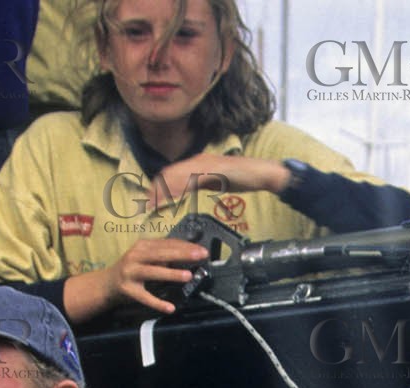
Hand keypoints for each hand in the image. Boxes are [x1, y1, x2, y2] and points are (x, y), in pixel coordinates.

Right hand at [102, 237, 210, 313]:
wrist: (107, 284)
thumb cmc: (132, 269)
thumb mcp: (146, 257)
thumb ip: (163, 255)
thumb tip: (189, 254)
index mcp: (142, 246)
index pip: (167, 243)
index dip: (185, 246)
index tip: (201, 250)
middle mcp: (135, 256)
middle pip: (161, 254)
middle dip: (182, 254)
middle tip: (200, 255)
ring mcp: (130, 273)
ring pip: (152, 272)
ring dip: (171, 274)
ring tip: (188, 276)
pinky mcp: (128, 290)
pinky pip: (145, 297)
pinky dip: (157, 303)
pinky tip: (170, 307)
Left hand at [147, 154, 288, 211]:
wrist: (262, 173)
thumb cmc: (242, 178)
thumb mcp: (216, 182)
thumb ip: (200, 185)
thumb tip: (186, 194)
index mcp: (197, 163)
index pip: (171, 173)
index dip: (158, 187)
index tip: (149, 201)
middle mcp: (198, 160)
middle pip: (169, 173)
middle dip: (156, 190)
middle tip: (147, 206)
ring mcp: (206, 163)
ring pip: (177, 176)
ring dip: (164, 191)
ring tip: (155, 205)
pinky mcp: (214, 170)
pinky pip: (192, 179)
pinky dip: (181, 189)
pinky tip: (174, 198)